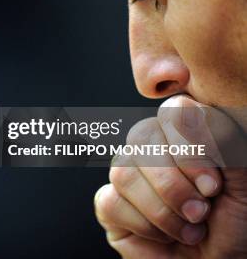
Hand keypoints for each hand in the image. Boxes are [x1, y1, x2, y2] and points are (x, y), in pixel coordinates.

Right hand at [94, 95, 246, 257]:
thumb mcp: (242, 179)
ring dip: (162, 211)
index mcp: (188, 133)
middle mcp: (155, 147)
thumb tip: (182, 109)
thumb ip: (220, 137)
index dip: (188, 148)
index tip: (212, 186)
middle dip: (173, 185)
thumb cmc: (237, 224)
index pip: (172, 111)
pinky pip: (110, 201)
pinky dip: (143, 225)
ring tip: (189, 229)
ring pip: (123, 172)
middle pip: (141, 138)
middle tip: (201, 212)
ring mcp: (130, 174)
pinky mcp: (111, 204)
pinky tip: (162, 236)